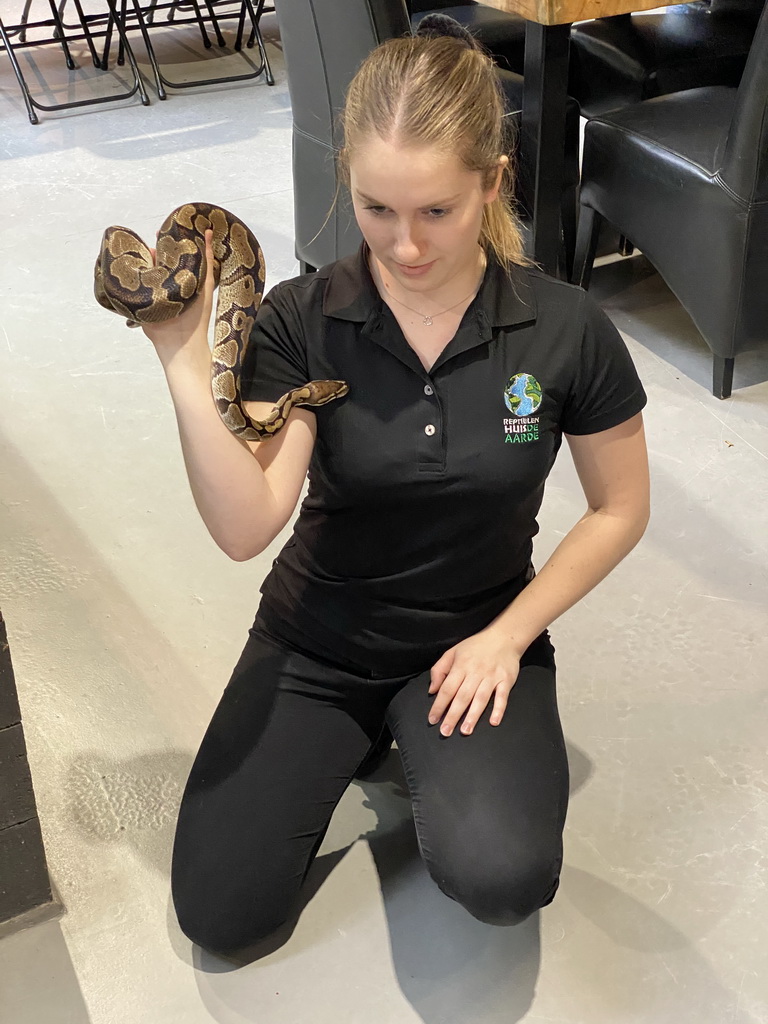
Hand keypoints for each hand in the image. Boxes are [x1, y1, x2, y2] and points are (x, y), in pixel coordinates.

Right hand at [140, 229, 216, 357]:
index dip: (168, 243)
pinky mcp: (140, 299)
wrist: (179, 342)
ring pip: (144, 270)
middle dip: (153, 251)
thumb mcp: (205, 283)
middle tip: (151, 242)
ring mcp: (152, 292)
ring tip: (142, 252)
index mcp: (182, 279)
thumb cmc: (197, 316)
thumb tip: (210, 232)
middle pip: (157, 262)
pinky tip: (127, 263)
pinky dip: (130, 273)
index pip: (173, 256)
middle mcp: (167, 284)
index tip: (164, 231)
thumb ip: (207, 260)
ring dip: (142, 261)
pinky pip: (133, 283)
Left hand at [428, 627, 522, 736]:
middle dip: (453, 715)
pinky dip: (498, 709)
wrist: (504, 637)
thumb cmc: (475, 646)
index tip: (433, 719)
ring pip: (480, 699)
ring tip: (465, 730)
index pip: (447, 689)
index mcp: (460, 666)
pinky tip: (493, 721)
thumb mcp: (452, 652)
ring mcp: (492, 677)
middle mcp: (475, 673)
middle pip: (462, 697)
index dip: (439, 705)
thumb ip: (439, 670)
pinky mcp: (506, 680)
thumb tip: (432, 690)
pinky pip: (502, 697)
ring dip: (473, 716)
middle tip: (445, 732)